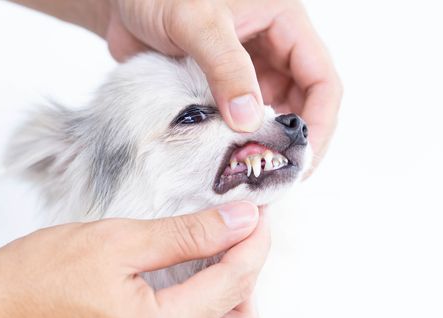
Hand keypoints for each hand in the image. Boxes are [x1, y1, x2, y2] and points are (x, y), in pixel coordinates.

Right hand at [0, 202, 268, 317]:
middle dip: (250, 272)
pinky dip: (212, 313)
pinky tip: (197, 282)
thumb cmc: (38, 282)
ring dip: (234, 296)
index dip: (254, 240)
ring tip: (220, 255)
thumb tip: (239, 219)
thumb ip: (187, 234)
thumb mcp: (117, 242)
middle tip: (241, 233)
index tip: (258, 214)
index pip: (236, 280)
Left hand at [105, 0, 341, 170]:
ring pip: (276, 113)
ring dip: (269, 142)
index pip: (321, 80)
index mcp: (284, 23)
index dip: (319, 123)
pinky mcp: (226, 85)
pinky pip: (244, 117)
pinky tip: (233, 157)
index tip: (302, 159)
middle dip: (296, 141)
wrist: (120, 1)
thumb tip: (249, 123)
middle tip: (279, 176)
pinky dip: (242, 139)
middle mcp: (274, 48)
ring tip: (257, 172)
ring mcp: (250, 69)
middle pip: (305, 103)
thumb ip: (225, 68)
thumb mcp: (197, 22)